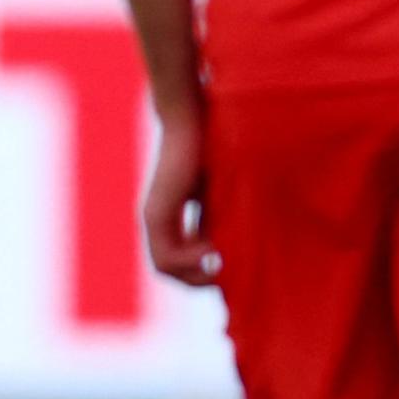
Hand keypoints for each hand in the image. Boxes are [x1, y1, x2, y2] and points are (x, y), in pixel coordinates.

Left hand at [142, 93, 219, 287]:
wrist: (191, 119)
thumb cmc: (214, 148)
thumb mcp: (225, 193)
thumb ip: (226, 220)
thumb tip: (244, 250)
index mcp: (173, 219)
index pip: (183, 263)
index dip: (206, 273)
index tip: (235, 269)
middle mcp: (159, 223)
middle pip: (173, 271)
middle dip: (202, 279)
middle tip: (231, 274)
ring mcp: (154, 219)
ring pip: (166, 268)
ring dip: (197, 273)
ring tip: (222, 261)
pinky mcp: (157, 214)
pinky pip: (167, 257)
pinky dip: (191, 261)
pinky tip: (213, 251)